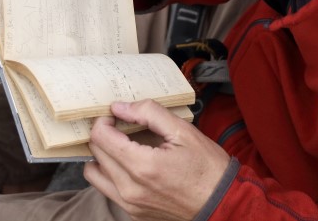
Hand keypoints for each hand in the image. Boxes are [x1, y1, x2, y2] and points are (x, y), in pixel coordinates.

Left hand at [84, 100, 230, 220]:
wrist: (223, 204)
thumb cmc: (207, 168)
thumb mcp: (183, 131)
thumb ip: (149, 113)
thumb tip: (120, 107)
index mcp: (141, 166)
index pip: (100, 137)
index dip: (104, 120)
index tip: (116, 115)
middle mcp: (130, 189)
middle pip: (95, 153)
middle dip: (103, 134)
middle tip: (121, 125)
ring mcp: (130, 204)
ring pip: (94, 173)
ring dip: (102, 155)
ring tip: (122, 144)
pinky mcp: (133, 212)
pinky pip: (108, 188)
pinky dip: (111, 172)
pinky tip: (130, 162)